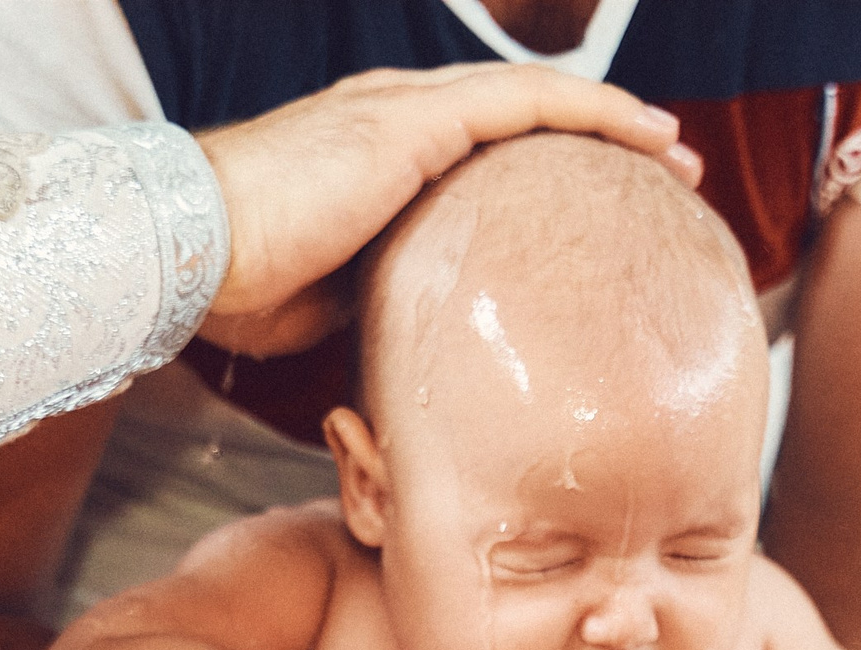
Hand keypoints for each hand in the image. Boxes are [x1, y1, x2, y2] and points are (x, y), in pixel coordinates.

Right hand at [196, 64, 703, 328]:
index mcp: (374, 154)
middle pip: (519, 113)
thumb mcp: (333, 296)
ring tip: (676, 152)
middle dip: (598, 136)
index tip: (603, 201)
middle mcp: (394, 116)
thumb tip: (433, 340)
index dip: (546, 163)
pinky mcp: (411, 124)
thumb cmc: (238, 285)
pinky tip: (645, 132)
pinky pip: (525, 104)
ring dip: (613, 121)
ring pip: (534, 99)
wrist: (184, 252)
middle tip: (665, 169)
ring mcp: (403, 112)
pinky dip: (592, 113)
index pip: (479, 146)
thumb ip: (388, 295)